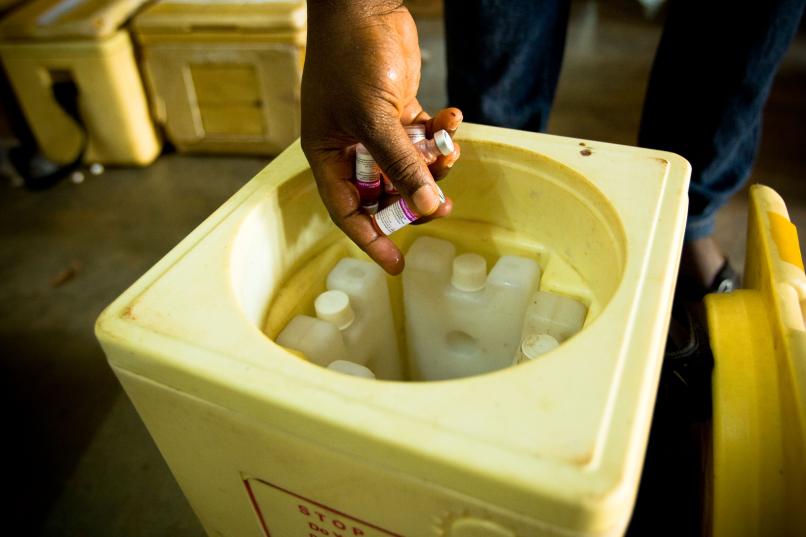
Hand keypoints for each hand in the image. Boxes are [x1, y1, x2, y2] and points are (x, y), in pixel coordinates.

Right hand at [301, 1, 461, 274]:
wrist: (364, 5)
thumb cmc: (352, 58)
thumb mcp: (374, 118)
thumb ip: (401, 165)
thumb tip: (427, 207)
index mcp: (328, 154)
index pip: (347, 211)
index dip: (371, 239)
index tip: (395, 264)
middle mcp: (350, 147)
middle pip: (383, 193)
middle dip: (413, 201)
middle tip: (441, 208)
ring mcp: (375, 129)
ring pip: (408, 167)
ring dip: (432, 167)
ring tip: (449, 156)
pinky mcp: (399, 111)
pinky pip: (422, 139)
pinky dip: (439, 136)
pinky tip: (450, 120)